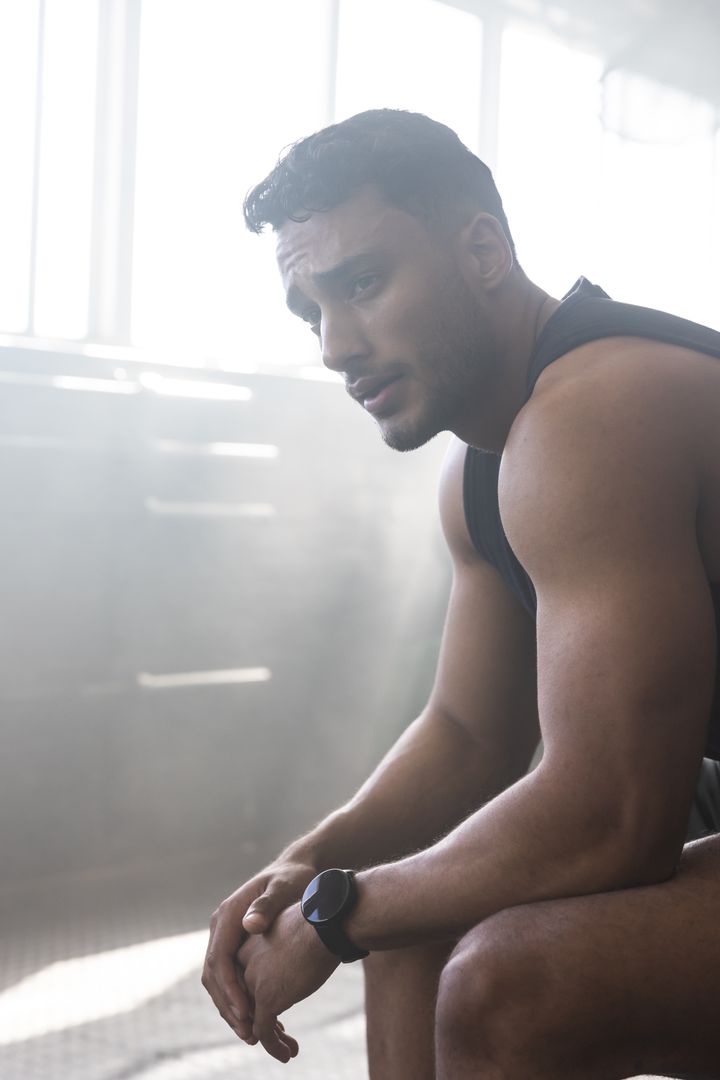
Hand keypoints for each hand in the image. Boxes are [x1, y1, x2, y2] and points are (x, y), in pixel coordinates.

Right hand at [201, 855, 316, 1043]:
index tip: (246, 1012)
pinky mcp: (235, 944)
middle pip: (213, 974)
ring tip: (250, 1032)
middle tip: (247, 1032)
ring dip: (230, 1006)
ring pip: (217, 979)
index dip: (230, 988)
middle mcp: (221, 925)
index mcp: (229, 913)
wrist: (296, 869)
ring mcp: (225, 935)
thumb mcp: (285, 887)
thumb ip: (268, 904)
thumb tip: (250, 924)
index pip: (219, 959)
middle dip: (228, 1005)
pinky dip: (237, 997)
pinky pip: (228, 976)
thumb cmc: (294, 878)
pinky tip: (255, 1016)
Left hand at [238, 904, 340, 1060]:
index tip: (276, 1010)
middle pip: (247, 1002)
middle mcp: (243, 965)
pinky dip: (274, 1046)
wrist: (325, 923)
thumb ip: (279, 950)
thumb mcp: (288, 933)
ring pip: (254, 1020)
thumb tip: (289, 961)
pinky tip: (288, 1053)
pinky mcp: (266, 998)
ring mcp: (253, 982)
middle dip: (262, 1021)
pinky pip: (264, 1031)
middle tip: (280, 1033)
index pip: (244, 981)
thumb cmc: (314, 922)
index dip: (256, 999)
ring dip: (271, 1038)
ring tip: (288, 1050)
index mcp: (246, 946)